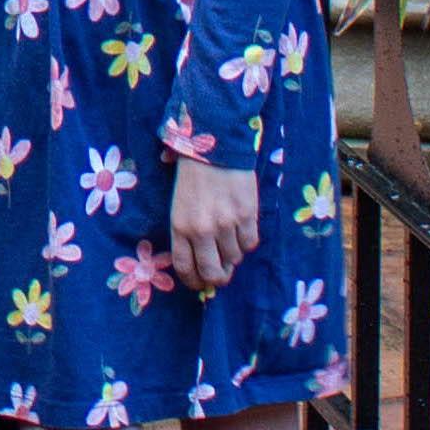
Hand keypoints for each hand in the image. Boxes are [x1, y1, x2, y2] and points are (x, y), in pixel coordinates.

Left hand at [167, 158, 261, 295]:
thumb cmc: (194, 177)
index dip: (194, 282)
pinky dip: (246, 241)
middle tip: (221, 274)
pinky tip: (241, 227)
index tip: (200, 284)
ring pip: (234, 259)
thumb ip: (187, 234)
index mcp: (180, 226)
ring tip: (229, 238)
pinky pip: (250, 243)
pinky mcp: (247, 215)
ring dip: (232, 255)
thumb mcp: (179, 206)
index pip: (185, 268)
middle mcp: (202, 229)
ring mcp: (226, 223)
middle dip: (217, 278)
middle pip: (212, 272)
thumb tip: (202, 263)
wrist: (215, 145)